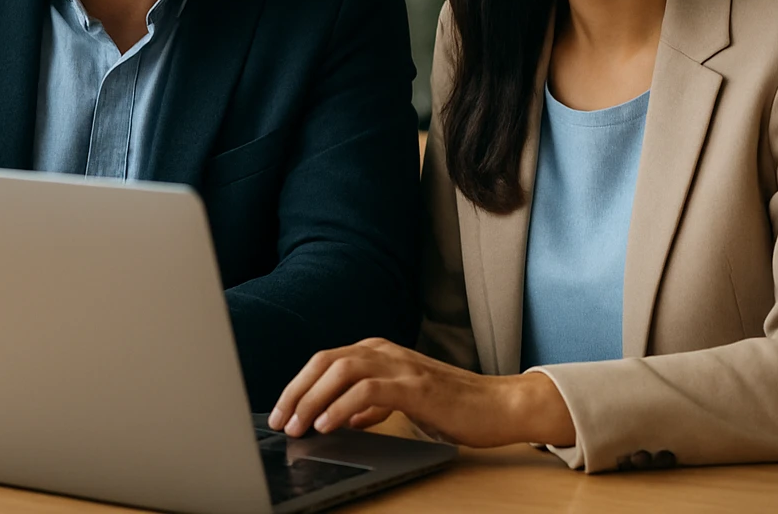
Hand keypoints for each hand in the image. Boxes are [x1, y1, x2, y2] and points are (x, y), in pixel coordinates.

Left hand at [266, 338, 575, 448]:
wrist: (498, 406)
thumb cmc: (454, 406)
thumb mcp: (403, 402)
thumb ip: (372, 404)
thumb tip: (341, 417)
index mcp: (379, 352)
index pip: (325, 361)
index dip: (298, 385)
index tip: (280, 412)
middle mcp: (385, 351)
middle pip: (325, 361)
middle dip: (296, 390)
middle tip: (279, 420)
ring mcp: (400, 365)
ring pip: (341, 370)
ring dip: (313, 399)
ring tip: (298, 425)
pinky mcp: (414, 385)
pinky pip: (368, 390)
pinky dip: (342, 406)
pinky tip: (329, 424)